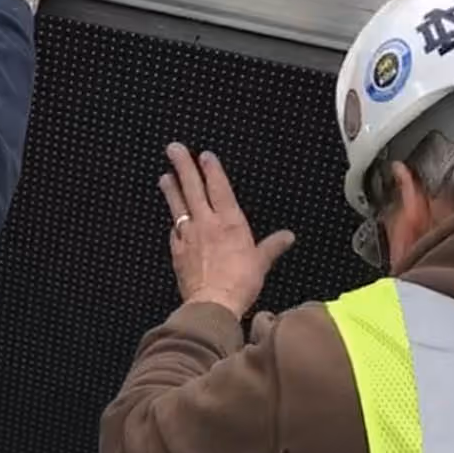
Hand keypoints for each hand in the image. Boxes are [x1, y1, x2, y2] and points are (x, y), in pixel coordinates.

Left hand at [158, 143, 294, 316]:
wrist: (213, 304)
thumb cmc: (240, 283)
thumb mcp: (261, 262)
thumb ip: (273, 246)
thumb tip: (288, 237)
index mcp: (229, 222)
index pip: (218, 187)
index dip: (211, 169)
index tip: (203, 154)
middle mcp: (206, 223)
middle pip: (192, 188)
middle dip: (183, 166)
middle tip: (173, 148)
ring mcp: (188, 236)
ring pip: (177, 205)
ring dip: (171, 189)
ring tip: (165, 176)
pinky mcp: (177, 251)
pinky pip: (174, 231)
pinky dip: (174, 223)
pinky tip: (173, 220)